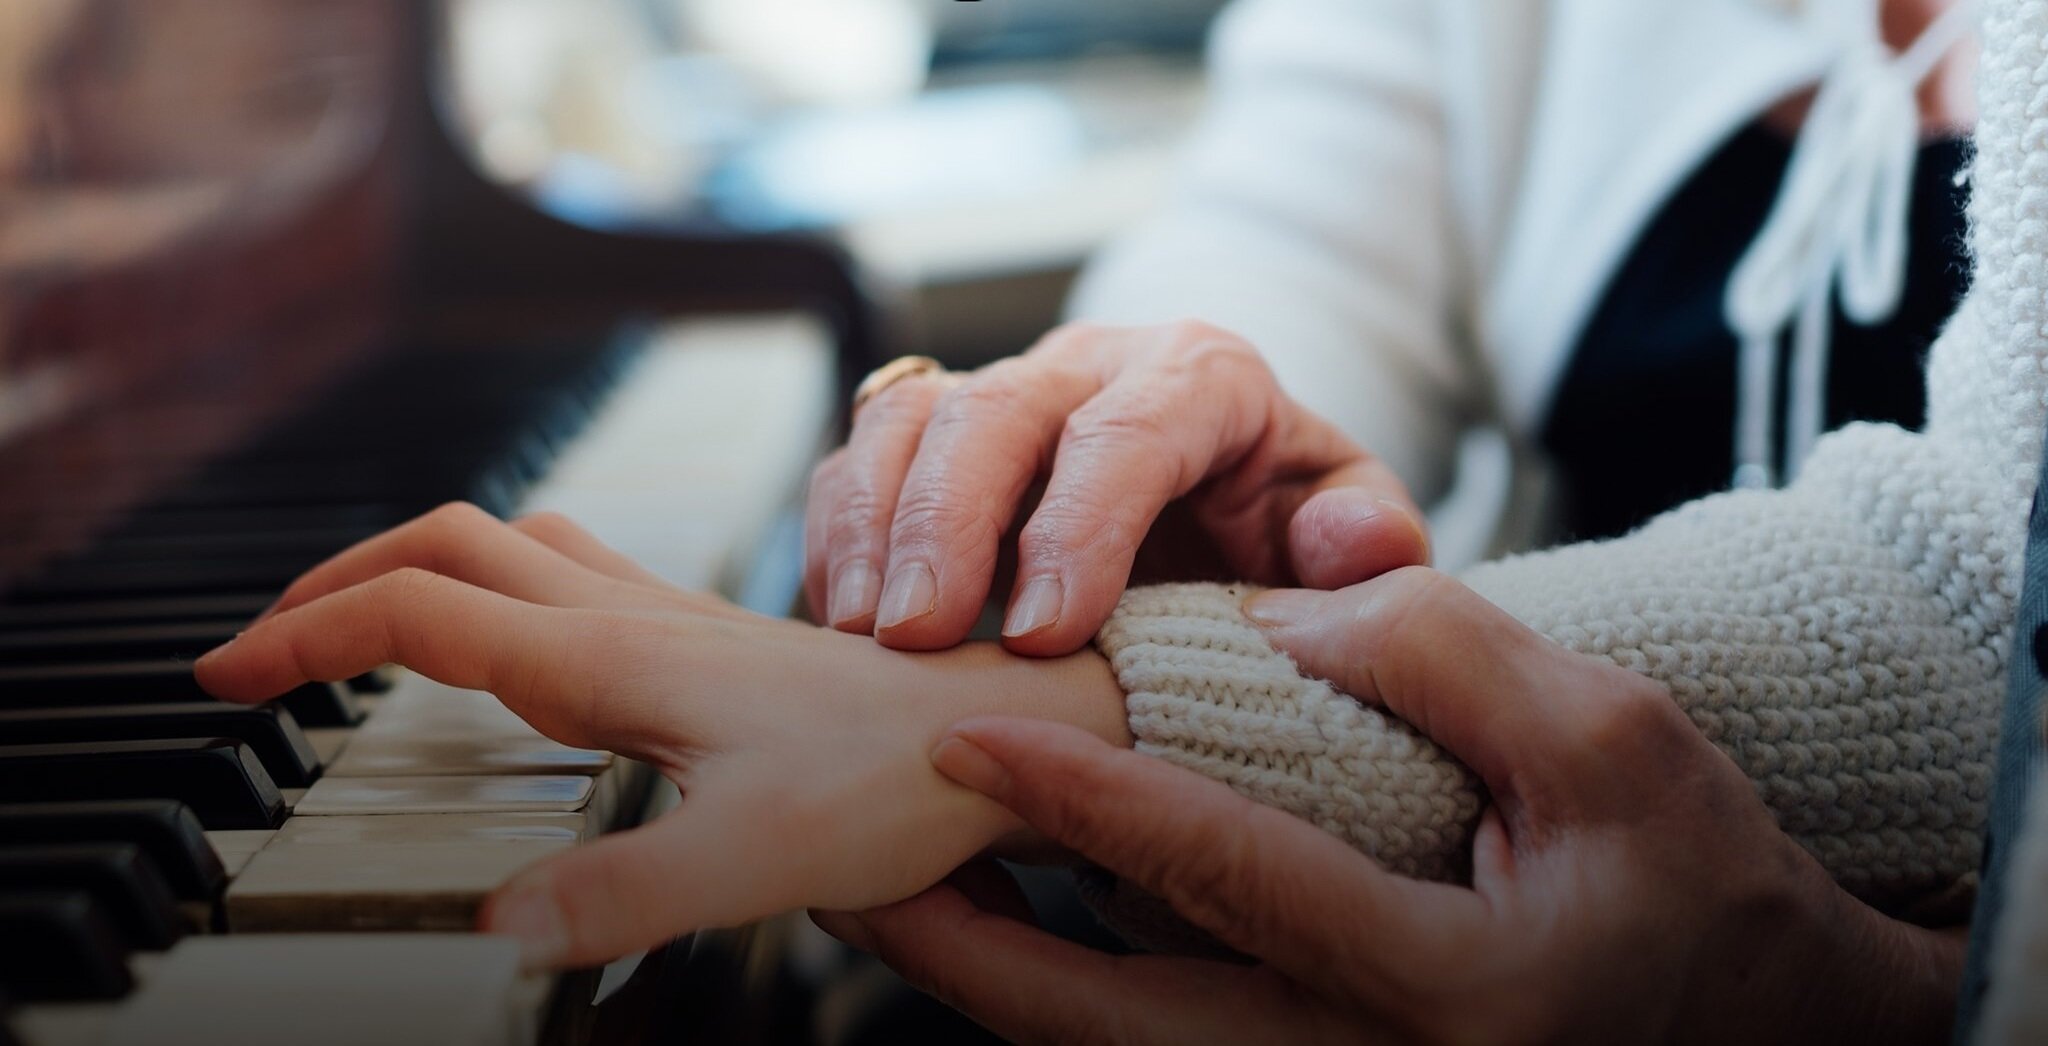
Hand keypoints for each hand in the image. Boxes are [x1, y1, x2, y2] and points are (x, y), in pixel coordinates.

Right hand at [195, 503, 1129, 968]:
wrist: (1006, 728)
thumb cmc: (901, 777)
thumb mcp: (751, 857)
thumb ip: (621, 894)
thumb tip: (502, 927)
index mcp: (610, 656)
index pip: (417, 610)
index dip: (305, 634)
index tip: (226, 676)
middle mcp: (632, 617)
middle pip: (446, 542)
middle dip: (337, 577)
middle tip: (267, 641)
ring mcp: (670, 619)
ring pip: (511, 542)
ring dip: (415, 564)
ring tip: (356, 620)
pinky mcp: (706, 640)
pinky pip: (570, 573)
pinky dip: (495, 585)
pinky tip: (511, 639)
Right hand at [804, 321, 1428, 655]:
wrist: (1220, 499)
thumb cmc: (1279, 527)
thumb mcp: (1343, 533)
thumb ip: (1367, 539)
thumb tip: (1350, 540)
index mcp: (1202, 376)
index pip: (1132, 429)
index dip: (1080, 526)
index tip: (1042, 635)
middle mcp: (1090, 365)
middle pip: (998, 409)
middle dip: (947, 522)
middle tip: (915, 636)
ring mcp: (1002, 392)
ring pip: (910, 417)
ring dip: (873, 524)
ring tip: (862, 635)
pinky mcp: (934, 434)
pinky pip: (860, 456)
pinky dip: (837, 532)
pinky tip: (838, 620)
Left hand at [819, 570, 1962, 1044]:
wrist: (1761, 1018)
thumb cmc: (1695, 877)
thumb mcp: (1611, 739)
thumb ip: (1442, 658)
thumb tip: (1274, 621)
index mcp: (1445, 989)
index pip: (1222, 876)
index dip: (1080, 800)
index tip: (957, 733)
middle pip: (1116, 1026)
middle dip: (965, 954)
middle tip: (843, 878)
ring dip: (995, 977)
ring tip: (886, 895)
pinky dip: (1070, 987)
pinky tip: (1008, 917)